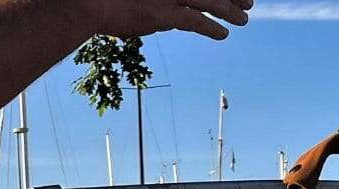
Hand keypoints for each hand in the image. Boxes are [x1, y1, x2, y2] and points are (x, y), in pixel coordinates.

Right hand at [89, 0, 252, 39]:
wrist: (90, 3)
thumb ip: (157, 1)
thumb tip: (168, 12)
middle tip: (248, 2)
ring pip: (208, 0)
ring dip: (229, 10)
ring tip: (245, 19)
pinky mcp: (164, 14)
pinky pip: (194, 21)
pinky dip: (210, 28)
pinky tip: (223, 35)